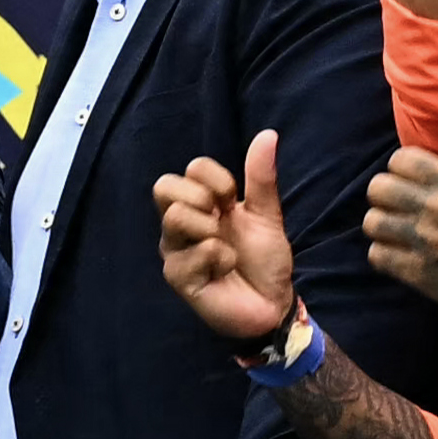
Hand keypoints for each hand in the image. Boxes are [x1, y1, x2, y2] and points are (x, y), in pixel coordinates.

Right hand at [151, 130, 304, 350]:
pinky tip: (225, 271)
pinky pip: (195, 252)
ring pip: (175, 217)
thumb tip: (268, 134)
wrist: (273, 303)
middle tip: (222, 220)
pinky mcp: (179, 278)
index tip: (235, 201)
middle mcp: (180, 225)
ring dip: (211, 230)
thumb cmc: (264, 260)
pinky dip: (221, 259)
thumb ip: (261, 178)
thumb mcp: (267, 215)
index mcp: (199, 204)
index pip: (192, 168)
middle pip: (164, 186)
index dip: (217, 178)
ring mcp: (175, 251)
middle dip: (202, 197)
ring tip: (225, 248)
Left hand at [362, 148, 437, 324]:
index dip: (400, 172)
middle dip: (385, 197)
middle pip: (378, 188)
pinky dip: (385, 256)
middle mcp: (436, 206)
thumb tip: (437, 165)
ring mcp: (425, 240)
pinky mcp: (420, 273)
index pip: (399, 160)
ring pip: (372, 222)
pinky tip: (400, 258)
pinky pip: (377, 256)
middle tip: (397, 210)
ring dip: (382, 227)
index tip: (409, 184)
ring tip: (396, 234)